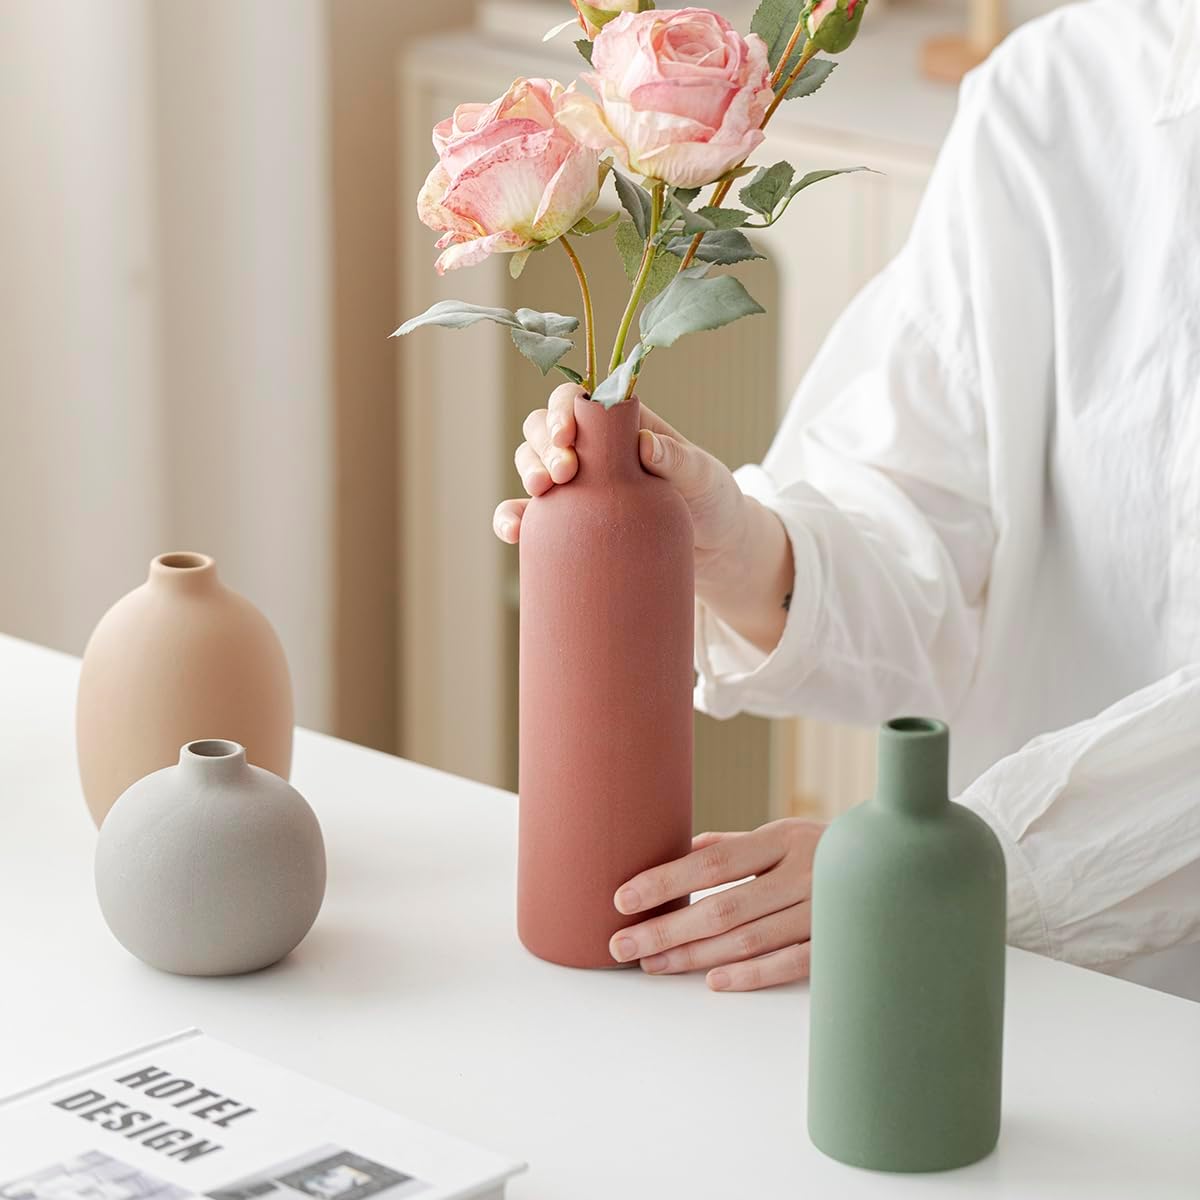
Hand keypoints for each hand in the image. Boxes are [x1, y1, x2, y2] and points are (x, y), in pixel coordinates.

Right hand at [493, 383, 794, 651]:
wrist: (714, 551)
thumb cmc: (711, 501)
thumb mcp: (703, 476)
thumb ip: (679, 459)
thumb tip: (646, 444)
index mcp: (620, 423)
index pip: (578, 401)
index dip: (562, 410)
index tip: (567, 436)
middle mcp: (591, 448)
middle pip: (544, 428)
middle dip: (542, 444)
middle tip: (563, 473)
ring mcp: (576, 486)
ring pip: (531, 463)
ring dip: (526, 471)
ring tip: (541, 493)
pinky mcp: (568, 523)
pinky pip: (528, 515)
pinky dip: (513, 518)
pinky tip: (513, 532)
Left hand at [607, 819, 825, 990]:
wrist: (905, 862)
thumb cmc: (825, 850)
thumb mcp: (782, 835)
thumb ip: (732, 846)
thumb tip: (677, 853)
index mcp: (783, 837)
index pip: (712, 862)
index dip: (666, 881)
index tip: (623, 898)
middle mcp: (804, 872)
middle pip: (724, 908)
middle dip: (667, 929)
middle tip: (623, 945)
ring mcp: (825, 911)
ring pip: (750, 940)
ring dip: (695, 956)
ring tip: (654, 964)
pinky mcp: (841, 944)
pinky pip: (791, 965)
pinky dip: (751, 975)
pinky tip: (714, 980)